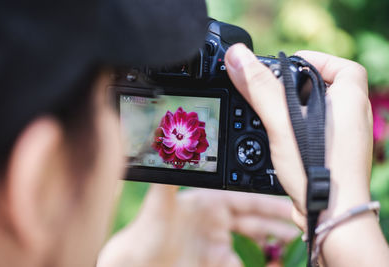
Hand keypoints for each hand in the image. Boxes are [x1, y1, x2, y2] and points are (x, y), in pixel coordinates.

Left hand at [97, 184, 298, 266]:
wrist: (137, 265)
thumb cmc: (145, 235)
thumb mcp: (159, 205)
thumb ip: (168, 176)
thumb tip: (169, 147)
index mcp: (207, 202)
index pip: (244, 199)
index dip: (268, 203)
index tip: (288, 205)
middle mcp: (214, 220)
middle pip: (254, 219)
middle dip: (277, 222)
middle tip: (299, 226)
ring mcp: (215, 242)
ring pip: (252, 240)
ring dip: (271, 242)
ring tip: (290, 245)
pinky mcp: (215, 261)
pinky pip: (241, 260)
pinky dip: (258, 261)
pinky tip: (268, 262)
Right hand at [225, 45, 388, 265]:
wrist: (330, 214)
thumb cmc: (318, 168)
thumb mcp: (283, 122)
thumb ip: (260, 87)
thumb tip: (237, 56)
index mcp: (349, 100)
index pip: (342, 66)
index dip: (317, 60)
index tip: (290, 64)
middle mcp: (351, 118)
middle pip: (325, 88)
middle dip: (297, 87)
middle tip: (273, 90)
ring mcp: (343, 139)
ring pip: (316, 112)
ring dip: (294, 110)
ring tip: (271, 115)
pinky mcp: (332, 155)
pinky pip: (313, 132)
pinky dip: (295, 130)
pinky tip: (277, 138)